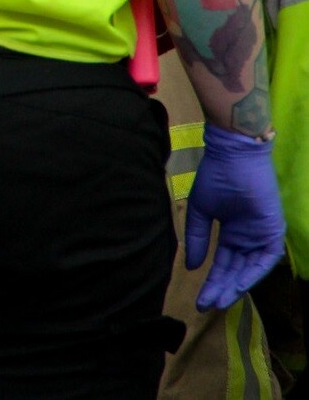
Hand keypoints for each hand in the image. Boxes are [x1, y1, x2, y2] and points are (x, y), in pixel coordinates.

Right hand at [185, 124, 284, 311]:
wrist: (232, 157)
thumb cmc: (215, 178)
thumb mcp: (200, 211)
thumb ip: (195, 238)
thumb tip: (190, 266)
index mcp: (232, 233)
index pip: (223, 265)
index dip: (211, 282)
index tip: (198, 300)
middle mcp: (248, 239)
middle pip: (235, 271)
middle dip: (221, 289)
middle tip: (206, 306)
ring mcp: (261, 236)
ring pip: (249, 270)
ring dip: (235, 286)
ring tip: (218, 301)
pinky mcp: (273, 232)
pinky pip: (265, 260)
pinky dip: (251, 274)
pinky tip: (236, 285)